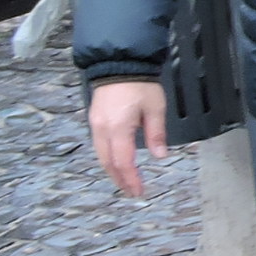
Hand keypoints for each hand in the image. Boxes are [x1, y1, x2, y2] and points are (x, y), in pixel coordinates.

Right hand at [89, 79, 169, 197]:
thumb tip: (160, 156)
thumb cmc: (140, 84)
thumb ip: (156, 133)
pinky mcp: (95, 120)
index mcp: (118, 128)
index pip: (123, 162)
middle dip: (120, 180)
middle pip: (108, 162)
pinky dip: (108, 158)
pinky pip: (99, 145)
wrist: (119, 63)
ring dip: (112, 170)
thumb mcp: (155, 108)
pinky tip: (116, 162)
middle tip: (132, 192)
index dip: (131, 179)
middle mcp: (102, 129)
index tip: (139, 191)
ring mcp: (96, 125)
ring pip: (101, 155)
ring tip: (125, 181)